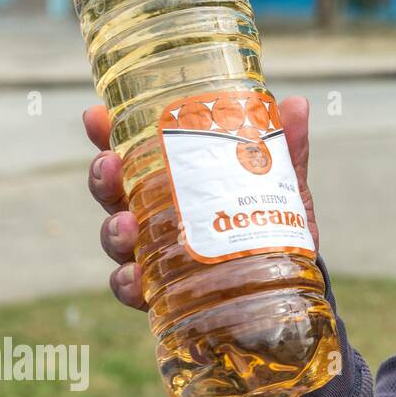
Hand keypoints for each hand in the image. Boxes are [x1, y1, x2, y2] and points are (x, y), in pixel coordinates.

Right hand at [82, 96, 319, 310]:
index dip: (108, 135)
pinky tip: (134, 276)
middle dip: (103, 178)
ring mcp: (155, 254)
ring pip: (118, 239)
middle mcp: (155, 216)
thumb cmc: (271, 223)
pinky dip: (128, 283)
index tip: (97, 116)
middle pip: (113, 193)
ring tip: (125, 223)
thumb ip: (285, 150)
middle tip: (110, 164)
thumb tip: (298, 104)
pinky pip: (135, 289)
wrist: (287, 282)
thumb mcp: (280, 184)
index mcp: (174, 181)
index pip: (131, 154)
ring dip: (113, 229)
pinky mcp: (166, 291)